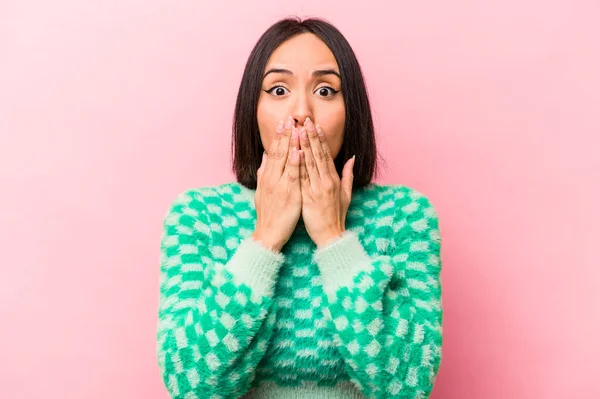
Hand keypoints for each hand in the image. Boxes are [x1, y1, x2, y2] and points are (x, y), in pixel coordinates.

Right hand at [252, 116, 300, 251]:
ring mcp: (279, 185)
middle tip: (290, 118)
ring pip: (286, 160)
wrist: (267, 233)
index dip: (279, 137)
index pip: (273, 152)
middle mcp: (271, 178)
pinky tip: (299, 151)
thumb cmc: (268, 214)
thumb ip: (264, 172)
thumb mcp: (261, 190)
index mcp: (267, 177)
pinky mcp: (288, 194)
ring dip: (291, 143)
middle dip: (284, 135)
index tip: (283, 123)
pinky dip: (296, 162)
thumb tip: (266, 156)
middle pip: (279, 152)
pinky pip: (293, 175)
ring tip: (295, 128)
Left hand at [297, 117, 355, 247]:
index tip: (315, 126)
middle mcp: (326, 182)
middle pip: (317, 155)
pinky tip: (292, 153)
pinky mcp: (308, 197)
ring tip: (298, 131)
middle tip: (305, 121)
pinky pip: (301, 178)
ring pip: (309, 163)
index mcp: (334, 180)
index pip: (326, 155)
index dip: (320, 140)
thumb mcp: (347, 195)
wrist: (330, 235)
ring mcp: (316, 189)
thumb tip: (352, 157)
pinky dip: (297, 165)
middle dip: (311, 137)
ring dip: (303, 146)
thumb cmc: (337, 216)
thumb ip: (348, 175)